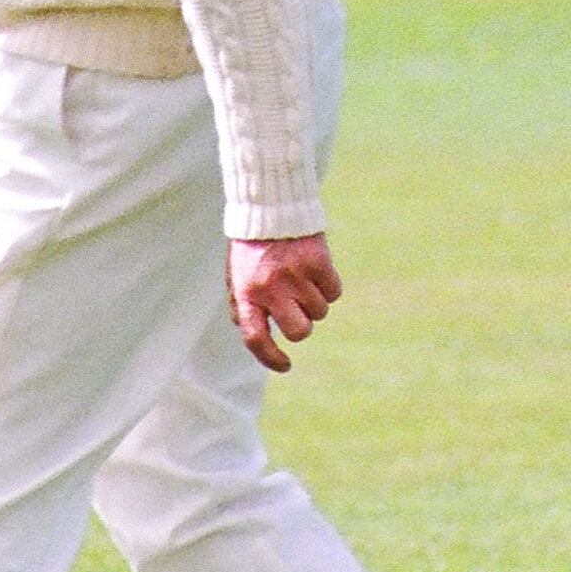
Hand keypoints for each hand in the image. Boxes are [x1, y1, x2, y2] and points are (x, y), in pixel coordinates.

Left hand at [227, 234, 342, 372]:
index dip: (270, 358)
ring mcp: (296, 275)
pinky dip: (329, 288)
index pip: (255, 338)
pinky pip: (334, 292)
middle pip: (299, 331)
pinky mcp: (318, 261)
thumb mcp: (236, 275)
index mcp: (247, 292)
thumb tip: (256, 338)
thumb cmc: (251, 246)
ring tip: (302, 280)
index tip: (285, 365)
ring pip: (320, 312)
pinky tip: (317, 272)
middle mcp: (271, 287)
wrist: (270, 206)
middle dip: (301, 327)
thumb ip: (242, 306)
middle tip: (297, 311)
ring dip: (314, 303)